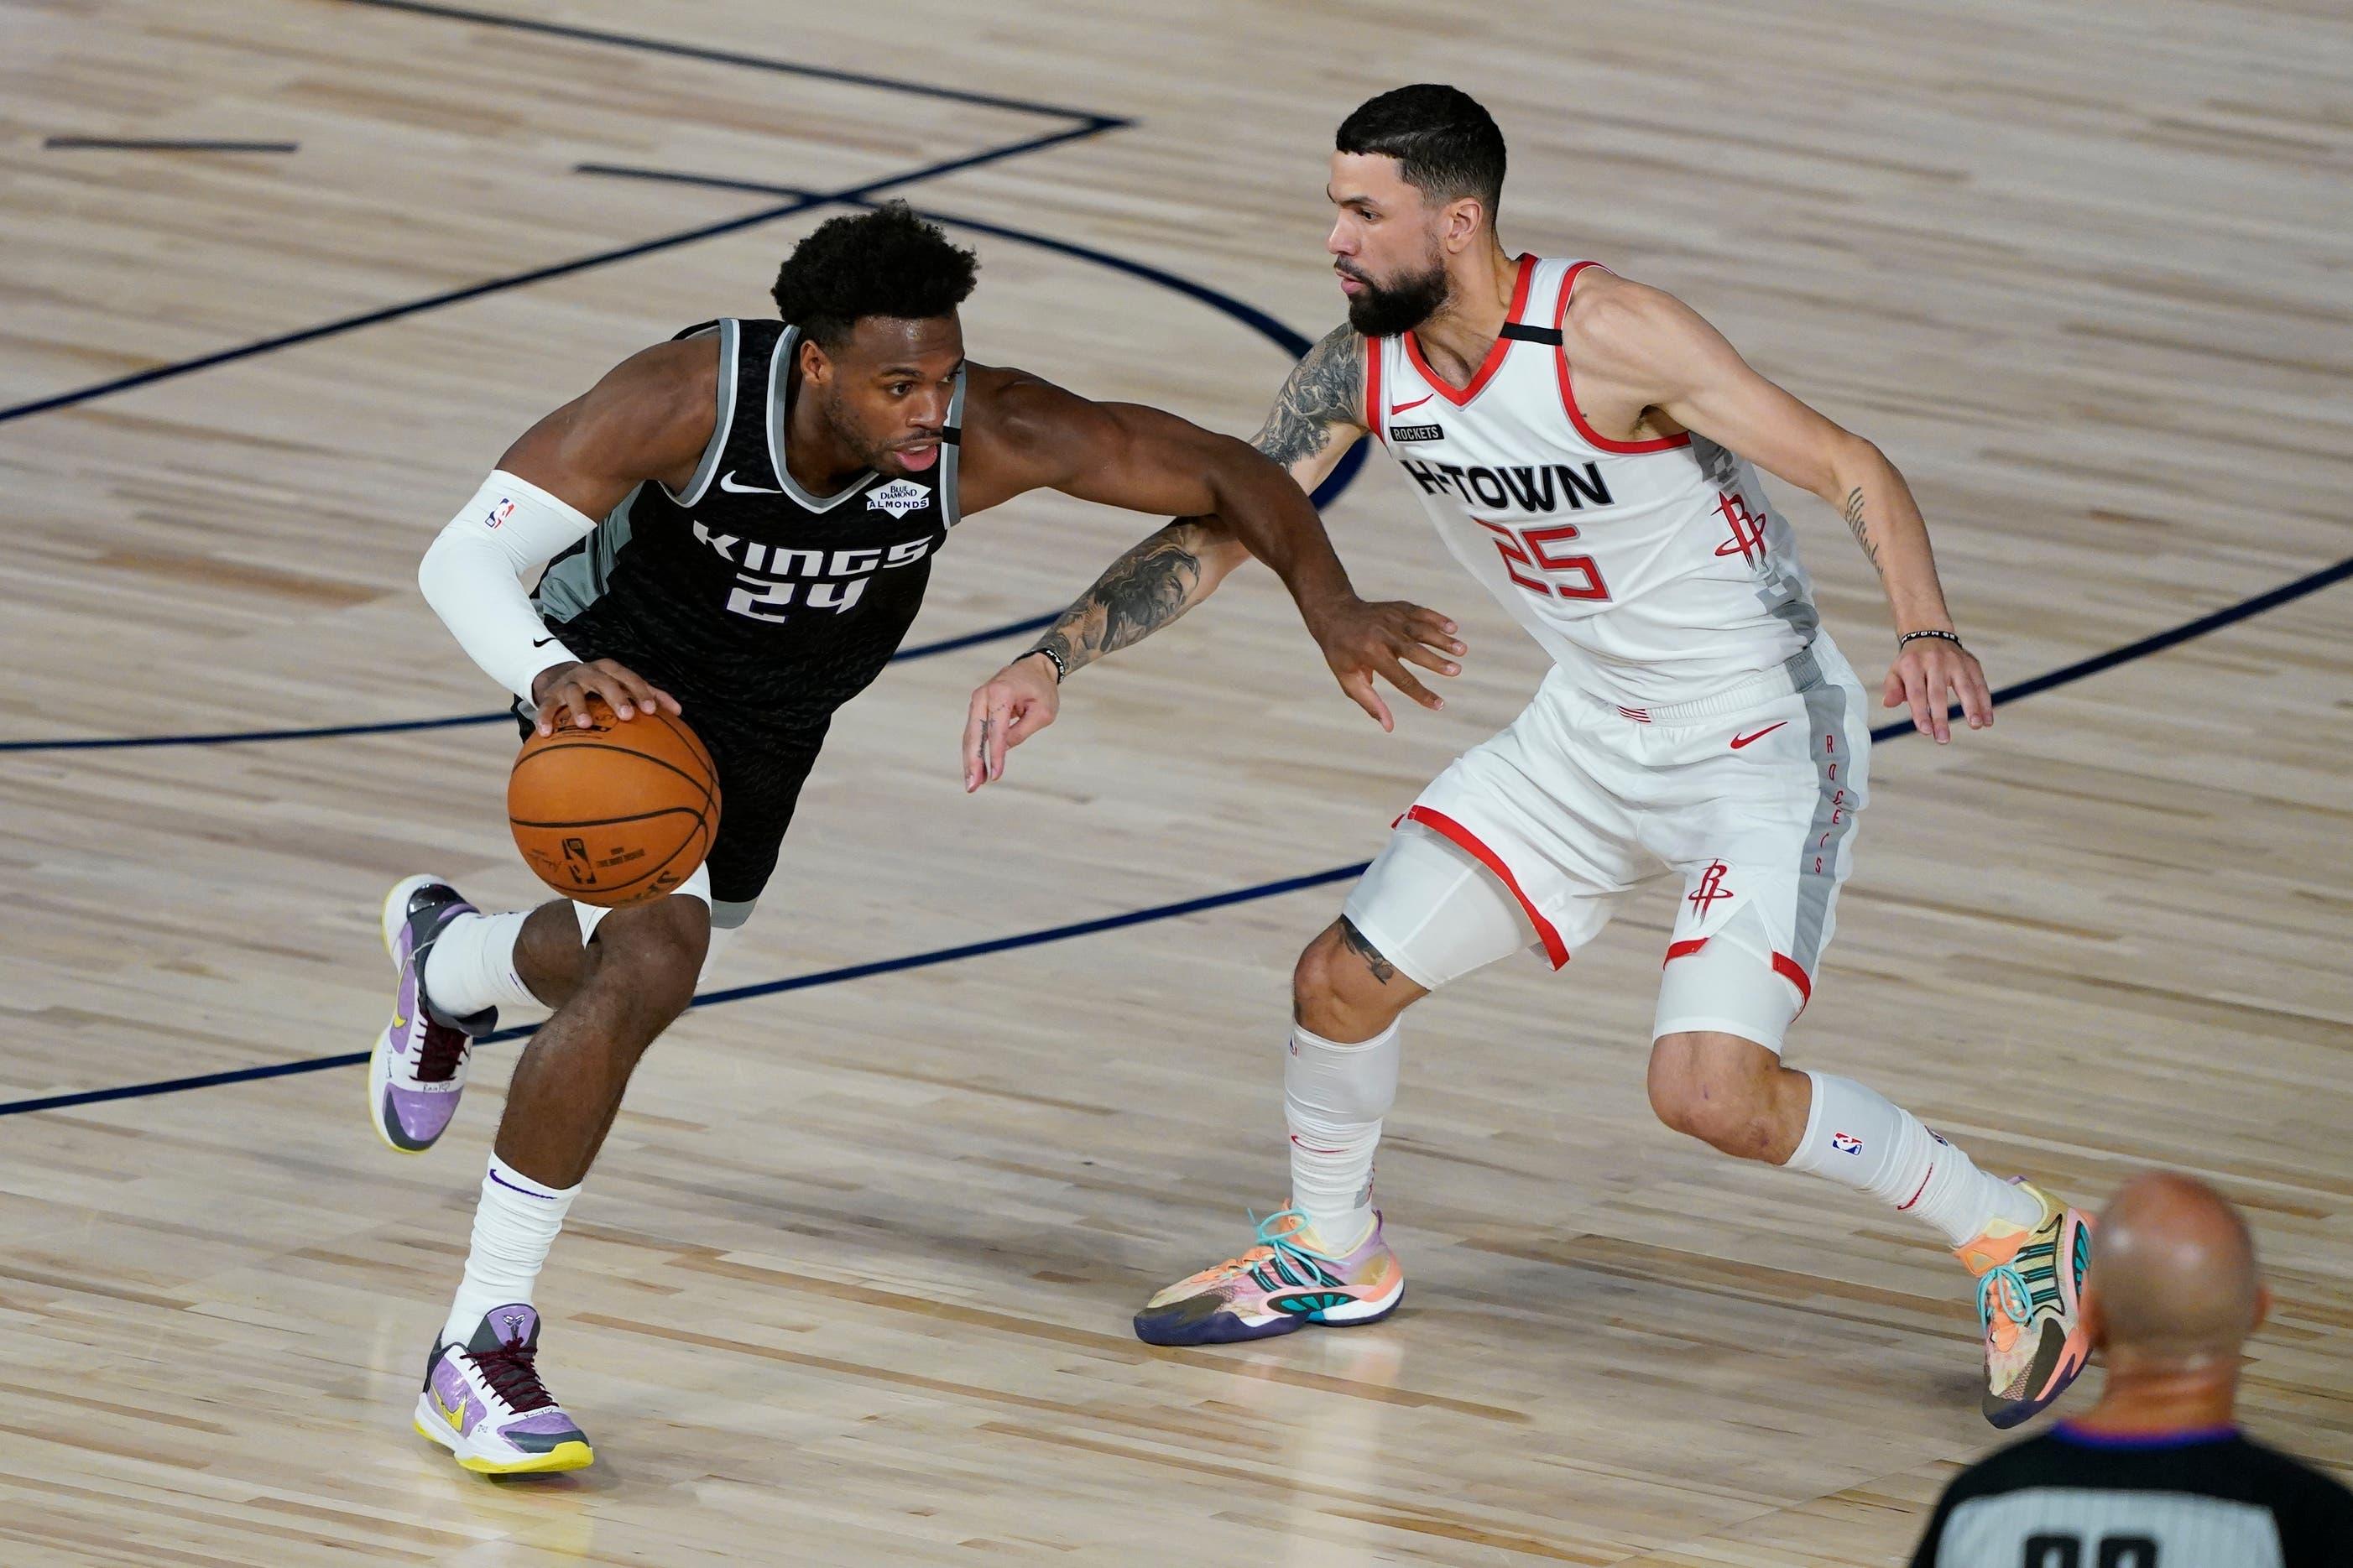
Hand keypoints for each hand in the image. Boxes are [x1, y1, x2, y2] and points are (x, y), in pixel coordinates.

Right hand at [530, 658, 680, 735]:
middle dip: (617, 697)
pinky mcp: (550, 695)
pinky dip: (545, 719)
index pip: (629, 678)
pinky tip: (546, 734)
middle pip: (605, 682)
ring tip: (585, 725)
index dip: (641, 692)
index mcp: (611, 670)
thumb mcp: (623, 685)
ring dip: (579, 708)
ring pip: (574, 693)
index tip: (652, 711)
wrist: (561, 676)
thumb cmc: (603, 686)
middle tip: (627, 716)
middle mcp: (590, 672)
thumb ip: (651, 695)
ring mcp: (569, 683)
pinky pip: (547, 707)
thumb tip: (680, 712)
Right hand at [963, 652, 1060, 791]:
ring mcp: (977, 700)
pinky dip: (973, 751)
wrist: (1034, 668)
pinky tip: (976, 770)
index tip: (996, 776)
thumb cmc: (1042, 690)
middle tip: (972, 786)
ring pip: (970, 735)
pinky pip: (974, 732)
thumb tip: (1003, 748)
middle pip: (975, 733)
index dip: (996, 755)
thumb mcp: (1043, 713)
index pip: (996, 730)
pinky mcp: (977, 708)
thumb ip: (1022, 731)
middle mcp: (983, 695)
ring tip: (972, 785)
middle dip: (973, 762)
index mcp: (1001, 693)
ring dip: (970, 760)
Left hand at [1307, 596, 1465, 731]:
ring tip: (1462, 649)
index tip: (1439, 705)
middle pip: (1414, 651)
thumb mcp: (1348, 679)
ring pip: (1421, 630)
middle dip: (1436, 662)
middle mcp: (1383, 635)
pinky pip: (1420, 613)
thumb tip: (1388, 726)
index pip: (1400, 678)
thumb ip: (1369, 702)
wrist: (1334, 613)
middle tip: (1457, 671)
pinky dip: (1437, 619)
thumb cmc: (1341, 652)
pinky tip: (1453, 627)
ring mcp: (1392, 619)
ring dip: (1442, 639)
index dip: (1420, 693)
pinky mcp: (1398, 608)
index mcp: (1371, 654)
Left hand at [1882, 634, 1991, 743]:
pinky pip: (1979, 684)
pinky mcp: (1970, 663)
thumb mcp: (1896, 671)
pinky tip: (1987, 720)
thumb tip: (1888, 704)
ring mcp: (1955, 661)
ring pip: (1964, 686)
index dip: (1920, 712)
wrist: (1929, 633)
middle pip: (1938, 693)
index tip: (1925, 731)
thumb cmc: (1911, 661)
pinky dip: (1985, 702)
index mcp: (1913, 665)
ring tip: (1975, 725)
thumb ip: (1893, 688)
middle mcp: (1934, 661)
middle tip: (1943, 739)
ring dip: (1971, 707)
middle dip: (1941, 717)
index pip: (1916, 692)